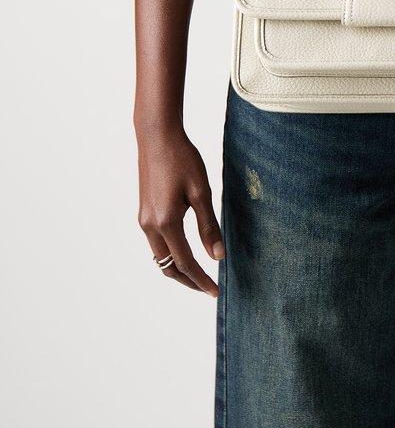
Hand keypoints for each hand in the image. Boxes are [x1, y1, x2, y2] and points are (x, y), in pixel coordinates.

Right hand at [137, 128, 223, 295]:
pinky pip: (156, 243)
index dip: (201, 280)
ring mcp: (143, 219)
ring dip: (178, 268)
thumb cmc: (182, 159)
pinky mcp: (143, 212)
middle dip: (188, 281)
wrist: (157, 136)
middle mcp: (150, 225)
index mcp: (166, 222)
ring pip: (160, 257)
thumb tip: (217, 257)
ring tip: (199, 273)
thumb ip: (209, 226)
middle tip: (208, 288)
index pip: (185, 263)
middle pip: (168, 267)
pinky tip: (184, 250)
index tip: (216, 292)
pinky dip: (170, 254)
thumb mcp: (201, 191)